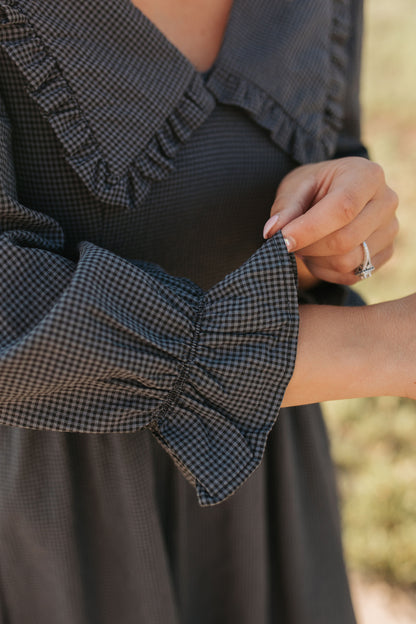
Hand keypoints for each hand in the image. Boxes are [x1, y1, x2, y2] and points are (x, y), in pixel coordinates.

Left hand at [263, 157, 398, 285]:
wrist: (335, 194)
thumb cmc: (314, 187)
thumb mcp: (295, 187)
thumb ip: (285, 208)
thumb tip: (273, 231)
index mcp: (367, 175)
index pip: (342, 208)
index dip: (309, 229)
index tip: (282, 240)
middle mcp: (386, 201)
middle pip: (345, 240)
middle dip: (309, 247)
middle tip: (288, 242)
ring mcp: (390, 230)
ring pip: (348, 262)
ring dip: (317, 260)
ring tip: (305, 245)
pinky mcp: (386, 253)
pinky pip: (352, 275)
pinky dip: (327, 271)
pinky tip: (319, 255)